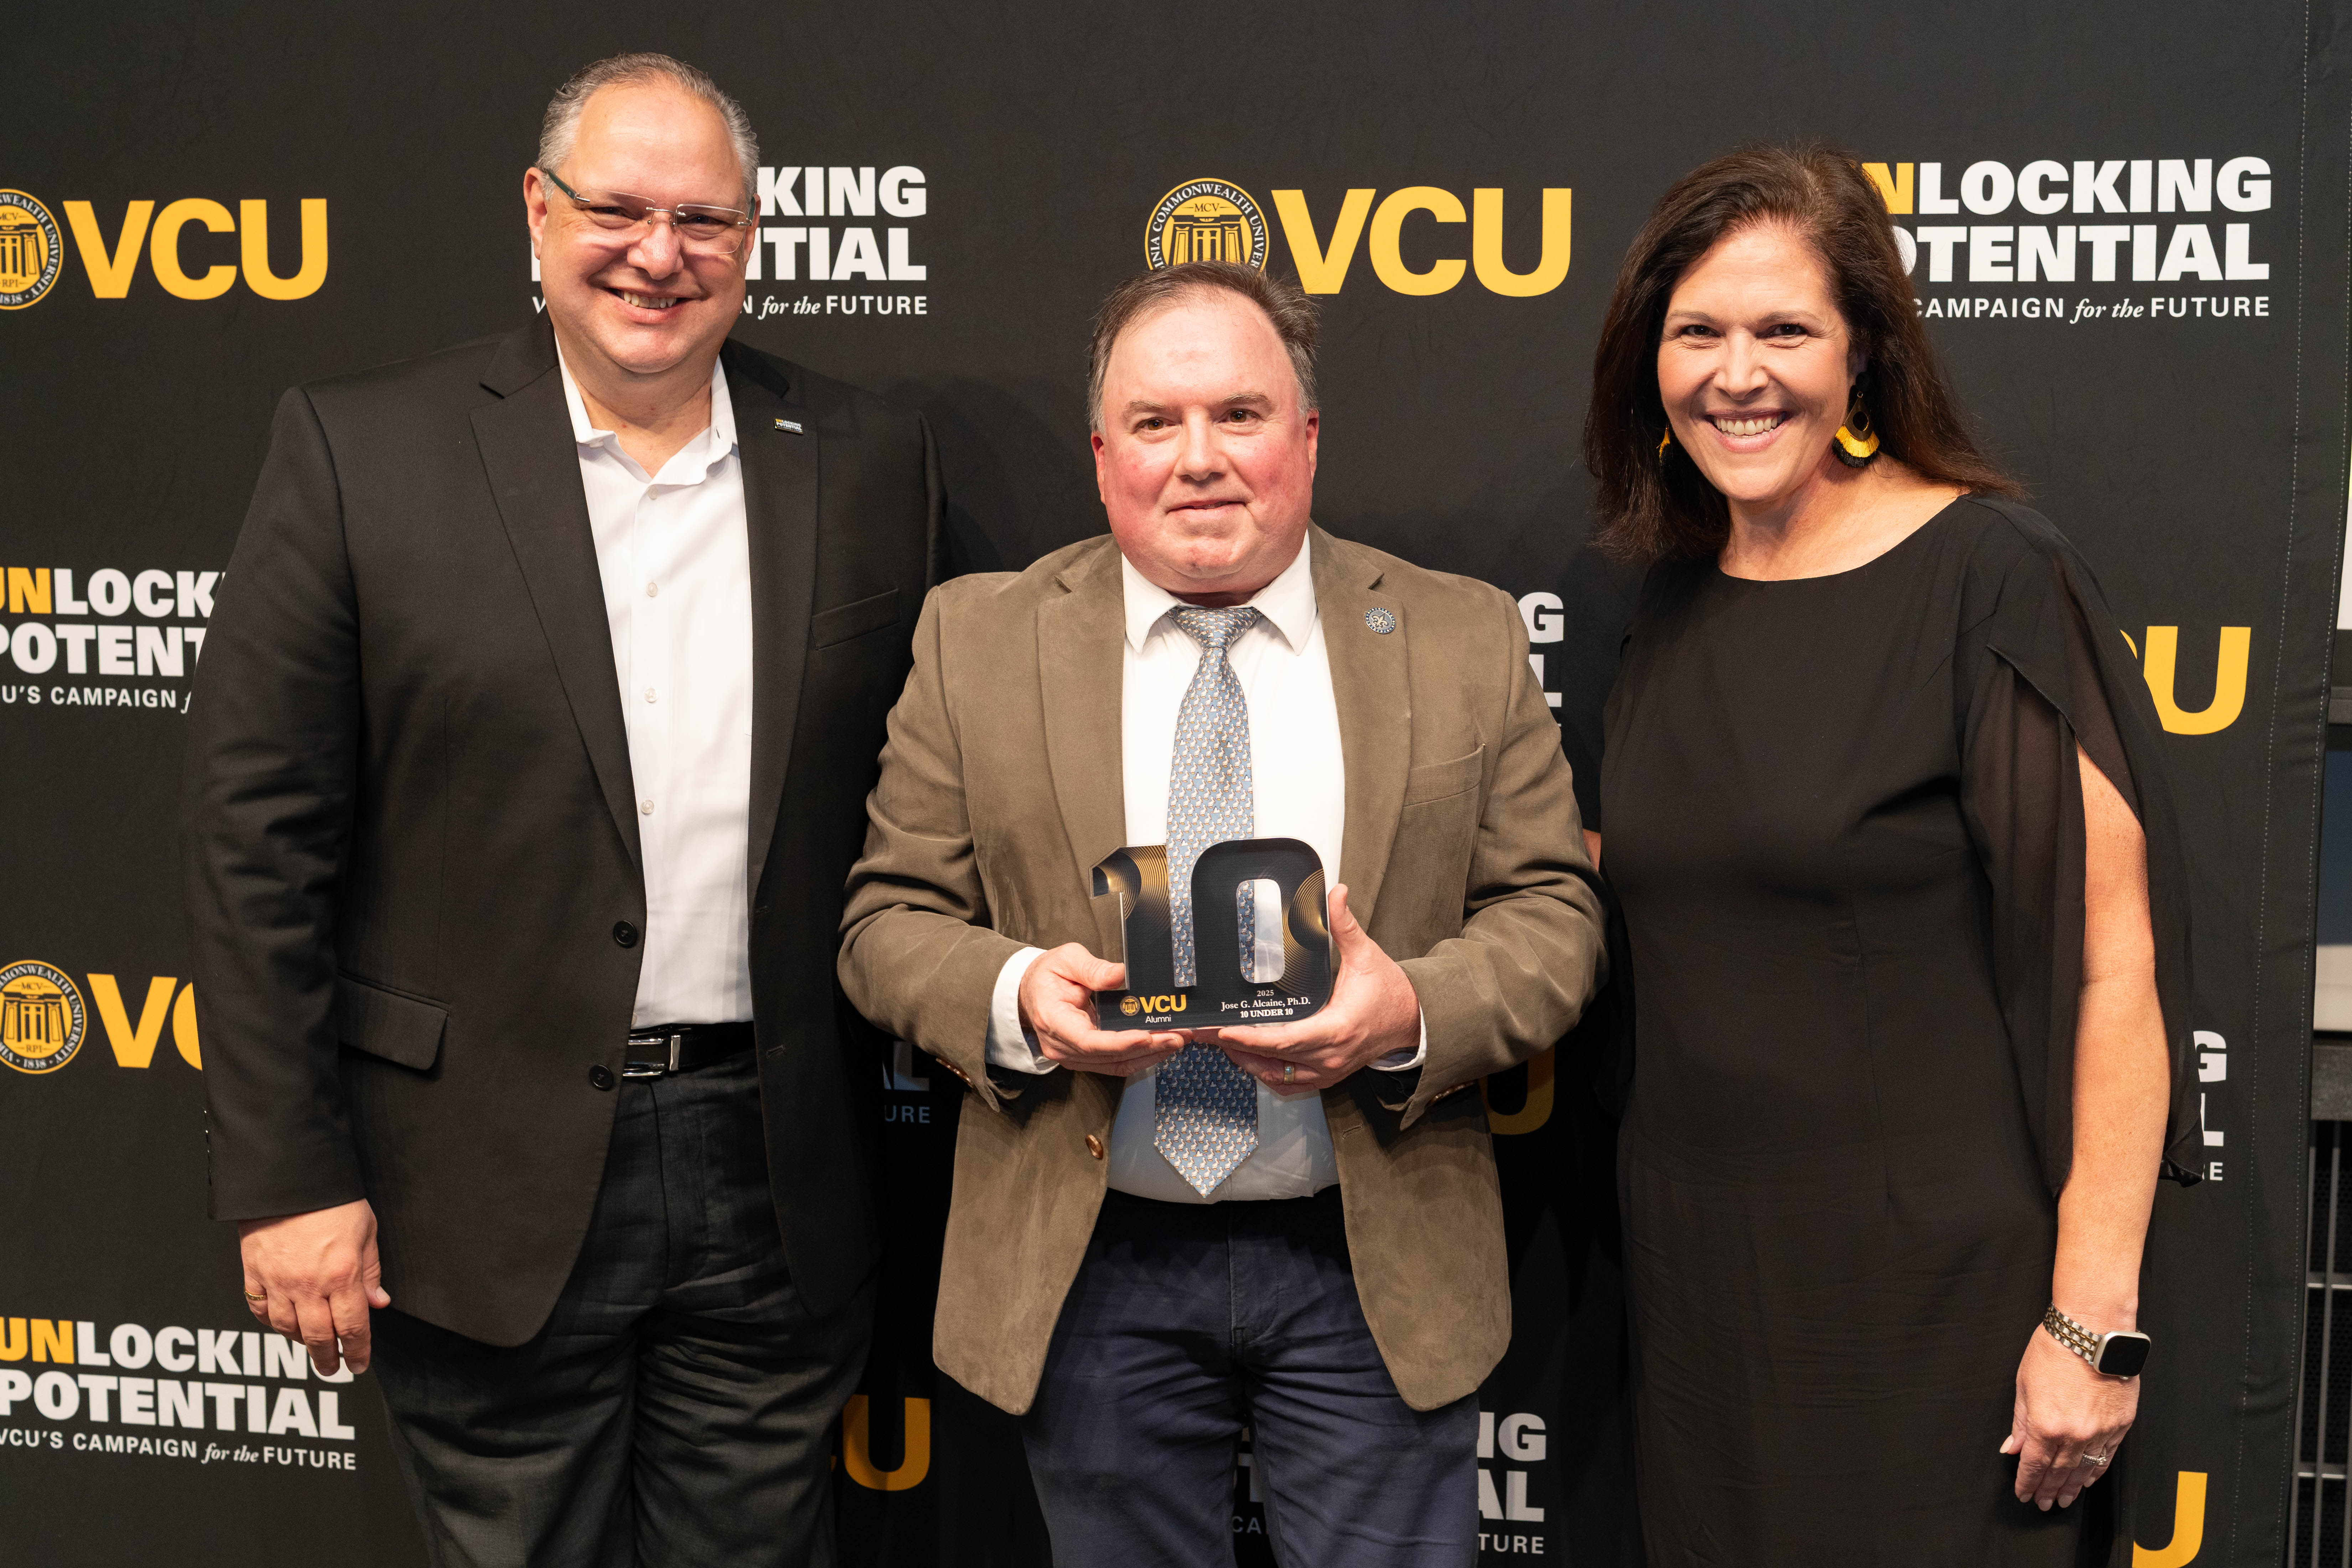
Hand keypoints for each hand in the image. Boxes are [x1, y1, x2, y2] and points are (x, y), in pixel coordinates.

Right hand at [238, 1199, 391, 1375]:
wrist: (290, 1178)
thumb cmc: (333, 1201)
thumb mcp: (366, 1231)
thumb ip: (370, 1272)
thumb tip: (378, 1303)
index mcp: (342, 1275)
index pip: (352, 1327)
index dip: (357, 1351)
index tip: (359, 1364)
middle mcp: (309, 1284)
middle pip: (318, 1337)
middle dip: (328, 1358)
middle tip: (333, 1368)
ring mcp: (278, 1280)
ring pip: (287, 1328)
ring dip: (300, 1343)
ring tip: (312, 1347)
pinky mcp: (254, 1272)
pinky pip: (260, 1310)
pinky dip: (271, 1322)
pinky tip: (282, 1323)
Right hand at [1018, 943, 1184, 1075]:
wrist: (1030, 990)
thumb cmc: (1046, 975)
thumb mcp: (1066, 960)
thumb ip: (1093, 968)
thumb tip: (1121, 974)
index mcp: (1054, 1020)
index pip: (1089, 1041)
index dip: (1120, 1042)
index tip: (1147, 1036)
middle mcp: (1063, 1046)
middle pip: (1109, 1056)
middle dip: (1148, 1047)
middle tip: (1177, 1035)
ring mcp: (1073, 1056)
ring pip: (1116, 1064)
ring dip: (1150, 1054)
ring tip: (1177, 1039)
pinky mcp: (1085, 1057)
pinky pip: (1115, 1063)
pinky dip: (1140, 1056)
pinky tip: (1160, 1046)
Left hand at [1208, 885, 1419, 1091]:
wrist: (1412, 1021)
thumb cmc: (1390, 992)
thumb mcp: (1367, 956)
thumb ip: (1345, 926)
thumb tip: (1335, 893)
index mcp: (1335, 1029)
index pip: (1284, 1040)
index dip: (1250, 1039)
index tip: (1223, 1031)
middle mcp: (1329, 1057)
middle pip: (1271, 1059)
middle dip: (1233, 1047)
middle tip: (1203, 1032)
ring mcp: (1328, 1071)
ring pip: (1276, 1076)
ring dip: (1247, 1062)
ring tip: (1220, 1042)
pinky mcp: (1328, 1076)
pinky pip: (1290, 1084)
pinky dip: (1267, 1074)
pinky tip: (1249, 1060)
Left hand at [2003, 1322, 2137, 1508]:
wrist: (2093, 1331)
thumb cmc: (2055, 1350)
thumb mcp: (2025, 1384)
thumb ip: (2021, 1422)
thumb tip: (2013, 1448)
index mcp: (2046, 1425)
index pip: (2034, 1465)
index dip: (2027, 1483)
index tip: (2024, 1494)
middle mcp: (2075, 1434)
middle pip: (2059, 1472)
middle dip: (2048, 1490)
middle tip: (2043, 1503)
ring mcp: (2100, 1431)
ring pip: (2084, 1470)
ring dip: (2072, 1487)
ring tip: (2064, 1499)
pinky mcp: (2121, 1425)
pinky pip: (2107, 1457)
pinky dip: (2096, 1472)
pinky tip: (2088, 1480)